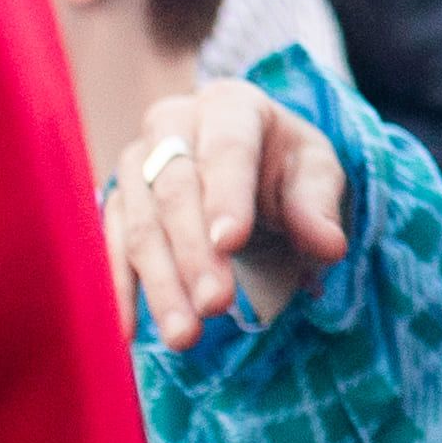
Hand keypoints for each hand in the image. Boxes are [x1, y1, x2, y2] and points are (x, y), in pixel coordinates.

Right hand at [105, 81, 350, 350]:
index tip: (231, 243)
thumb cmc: (283, 163)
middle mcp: (172, 125)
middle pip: (176, 191)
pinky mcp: (118, 201)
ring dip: (161, 283)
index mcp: (229, 106)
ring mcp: (137, 162)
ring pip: (141, 224)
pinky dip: (119, 289)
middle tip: (216, 306)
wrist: (246, 158)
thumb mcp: (315, 172)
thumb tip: (329, 246)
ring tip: (184, 336)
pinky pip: (112, 245)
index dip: (226, 197)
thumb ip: (317, 204)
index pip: (226, 150)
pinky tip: (126, 332)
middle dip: (194, 253)